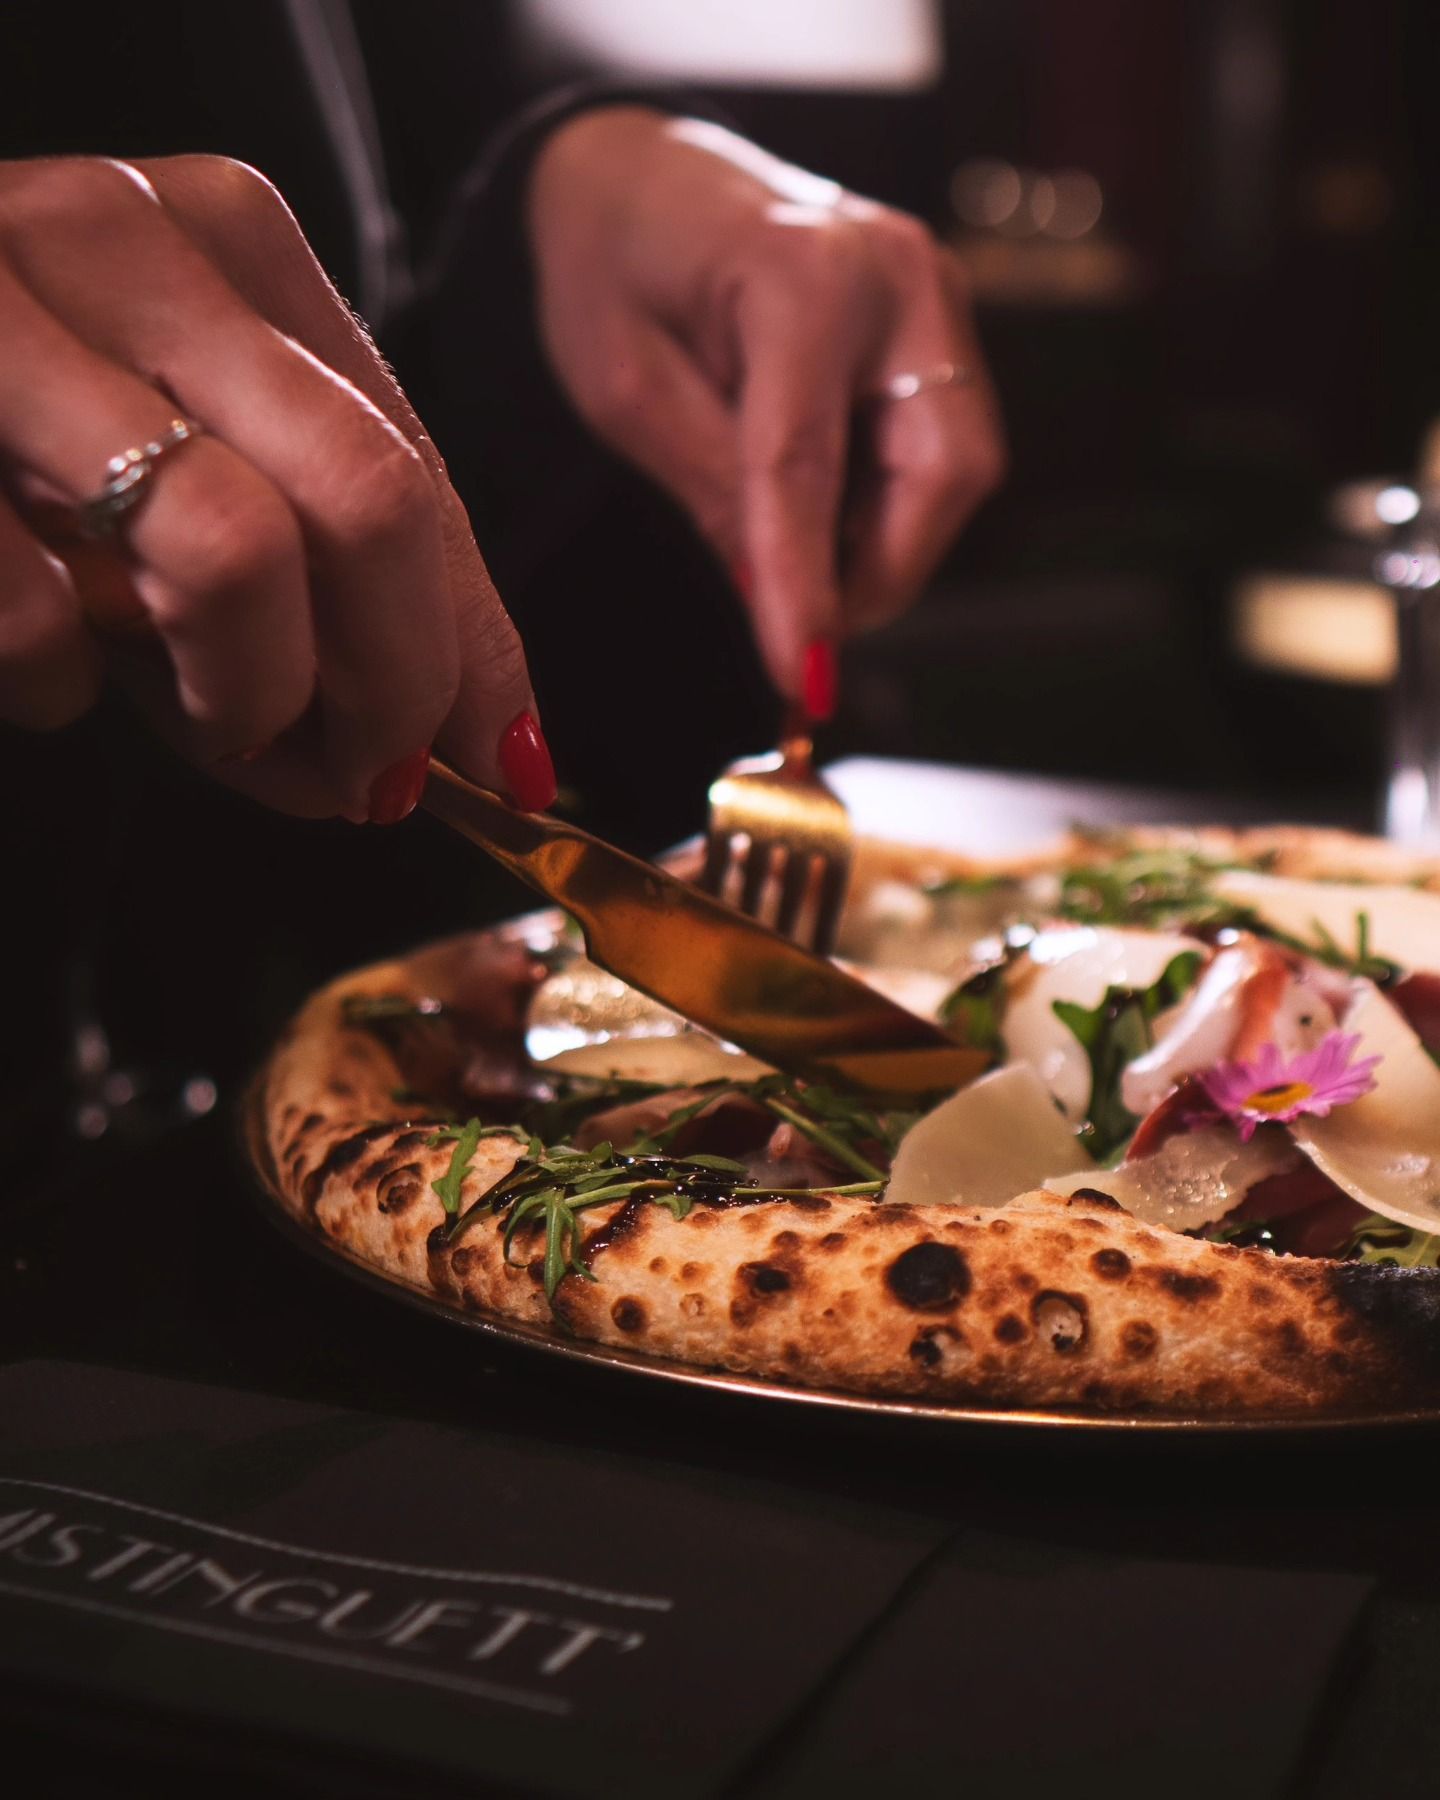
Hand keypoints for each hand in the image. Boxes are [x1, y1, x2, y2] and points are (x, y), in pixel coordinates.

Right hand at [0, 155, 553, 820]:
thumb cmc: (17, 450)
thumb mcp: (195, 466)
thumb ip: (329, 567)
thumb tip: (488, 745)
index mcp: (226, 239)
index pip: (416, 468)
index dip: (473, 645)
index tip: (497, 766)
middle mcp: (118, 238)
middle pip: (364, 498)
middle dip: (392, 685)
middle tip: (364, 781)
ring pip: (227, 550)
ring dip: (241, 699)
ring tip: (203, 724)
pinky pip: (41, 619)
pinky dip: (62, 690)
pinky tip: (44, 668)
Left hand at [527, 109, 1006, 709]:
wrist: (641, 178)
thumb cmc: (615, 271)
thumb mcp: (627, 393)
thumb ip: (714, 494)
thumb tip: (784, 608)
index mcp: (797, 274)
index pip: (807, 464)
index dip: (804, 583)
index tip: (798, 674)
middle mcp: (894, 275)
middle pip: (941, 469)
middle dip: (882, 570)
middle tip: (804, 627)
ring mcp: (931, 291)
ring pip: (958, 465)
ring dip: (889, 542)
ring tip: (801, 561)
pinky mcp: (938, 321)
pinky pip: (944, 443)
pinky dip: (891, 504)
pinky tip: (827, 515)